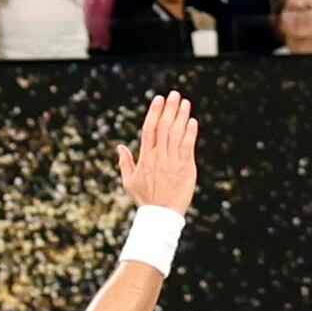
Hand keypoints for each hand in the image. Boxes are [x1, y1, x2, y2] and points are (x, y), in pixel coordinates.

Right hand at [115, 89, 196, 213]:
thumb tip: (119, 146)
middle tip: (174, 94)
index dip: (154, 112)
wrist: (161, 216)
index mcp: (145, 158)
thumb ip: (125, 162)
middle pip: (164, 127)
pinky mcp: (186, 168)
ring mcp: (173, 162)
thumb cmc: (145, 199)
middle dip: (169, 109)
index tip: (158, 98)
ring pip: (177, 134)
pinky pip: (188, 147)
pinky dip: (190, 133)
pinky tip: (192, 121)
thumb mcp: (129, 182)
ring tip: (184, 102)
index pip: (149, 129)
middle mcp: (159, 157)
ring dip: (181, 116)